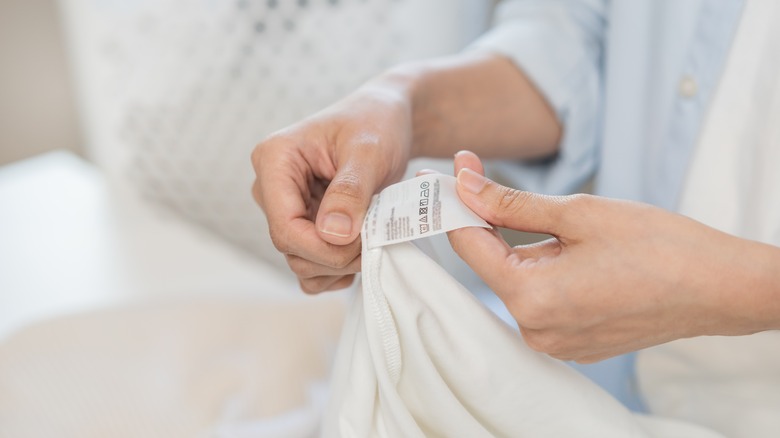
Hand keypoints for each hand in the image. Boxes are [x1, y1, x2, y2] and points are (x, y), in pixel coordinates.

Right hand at [251, 84, 411, 292]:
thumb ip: (350, 191)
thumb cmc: (375, 123)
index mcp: (274, 160)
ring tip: (372, 240)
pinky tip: (359, 253)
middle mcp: (271, 188)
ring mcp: (285, 209)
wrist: (384, 120)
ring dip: (338, 265)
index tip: (362, 242)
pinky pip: (309, 267)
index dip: (322, 247)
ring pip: (300, 262)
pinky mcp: (302, 225)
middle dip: (335, 256)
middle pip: (291, 248)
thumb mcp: (369, 151)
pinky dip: (335, 271)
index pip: (284, 226)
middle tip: (375, 239)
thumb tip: (333, 233)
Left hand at [448, 151, 772, 362]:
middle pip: (492, 264)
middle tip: (489, 177)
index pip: (470, 244)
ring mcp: (555, 342)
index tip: (448, 171)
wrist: (719, 287)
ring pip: (518, 281)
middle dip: (490, 221)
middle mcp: (535, 330)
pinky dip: (544, 271)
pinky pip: (542, 300)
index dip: (455, 203)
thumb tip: (466, 186)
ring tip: (570, 229)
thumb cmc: (658, 246)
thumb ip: (511, 204)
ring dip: (524, 247)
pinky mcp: (573, 342)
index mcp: (531, 298)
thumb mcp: (578, 213)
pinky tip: (578, 254)